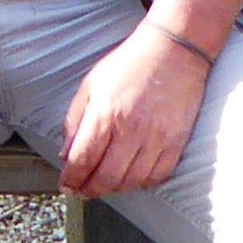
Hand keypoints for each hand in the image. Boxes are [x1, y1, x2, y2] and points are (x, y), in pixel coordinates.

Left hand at [59, 21, 211, 196]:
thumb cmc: (129, 65)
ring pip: (131, 182)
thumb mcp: (91, 85)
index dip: (71, 179)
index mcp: (105, 114)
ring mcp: (157, 139)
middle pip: (106, 178)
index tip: (66, 185)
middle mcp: (131, 130)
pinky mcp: (177, 142)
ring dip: (114, 189)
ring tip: (103, 185)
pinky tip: (131, 178)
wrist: (173, 51)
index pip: (83, 159)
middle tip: (82, 191)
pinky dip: (141, 183)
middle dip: (89, 190)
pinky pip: (157, 176)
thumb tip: (66, 153)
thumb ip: (75, 121)